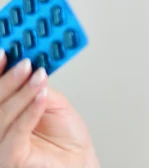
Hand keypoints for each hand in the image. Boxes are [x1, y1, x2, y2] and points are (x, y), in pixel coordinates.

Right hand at [0, 53, 99, 167]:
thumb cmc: (66, 139)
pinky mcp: (10, 158)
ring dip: (22, 92)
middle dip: (8, 79)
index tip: (4, 52)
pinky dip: (29, 111)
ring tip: (39, 76)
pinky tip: (40, 96)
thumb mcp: (53, 104)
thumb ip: (38, 88)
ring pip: (2, 115)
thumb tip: (30, 67)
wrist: (80, 163)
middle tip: (25, 63)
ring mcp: (0, 146)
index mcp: (4, 116)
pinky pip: (15, 133)